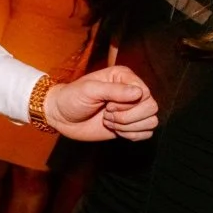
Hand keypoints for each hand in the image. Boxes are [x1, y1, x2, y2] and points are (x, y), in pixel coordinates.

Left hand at [44, 65, 159, 142]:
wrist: (61, 116)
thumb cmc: (72, 98)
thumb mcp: (89, 90)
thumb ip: (113, 90)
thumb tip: (139, 93)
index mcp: (124, 78)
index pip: (145, 93)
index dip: (129, 104)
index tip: (108, 105)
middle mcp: (131, 92)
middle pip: (151, 108)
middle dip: (128, 117)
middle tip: (107, 114)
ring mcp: (132, 110)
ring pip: (151, 122)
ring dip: (129, 126)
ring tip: (109, 121)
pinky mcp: (129, 125)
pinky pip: (146, 133)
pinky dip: (132, 135)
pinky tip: (116, 130)